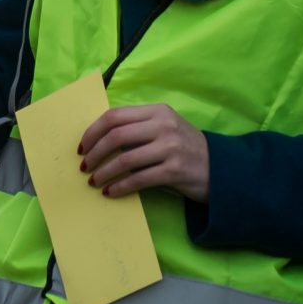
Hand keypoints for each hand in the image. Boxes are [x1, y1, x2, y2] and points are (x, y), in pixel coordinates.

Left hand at [78, 103, 209, 201]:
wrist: (220, 168)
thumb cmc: (184, 148)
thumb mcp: (164, 129)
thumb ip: (138, 128)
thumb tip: (100, 139)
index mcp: (157, 111)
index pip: (116, 116)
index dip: (93, 131)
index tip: (82, 146)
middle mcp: (163, 125)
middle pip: (116, 135)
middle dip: (95, 152)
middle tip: (84, 166)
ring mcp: (170, 147)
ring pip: (125, 158)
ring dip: (104, 172)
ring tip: (94, 181)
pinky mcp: (174, 170)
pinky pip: (138, 179)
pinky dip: (120, 186)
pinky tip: (111, 192)